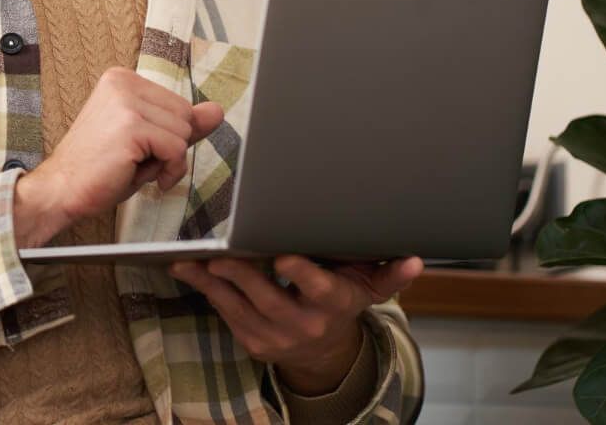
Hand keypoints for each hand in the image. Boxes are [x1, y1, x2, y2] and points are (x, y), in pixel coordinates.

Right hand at [13, 67, 222, 247]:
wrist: (61, 189)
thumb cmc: (100, 168)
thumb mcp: (145, 140)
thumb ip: (181, 122)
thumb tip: (217, 111)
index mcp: (122, 79)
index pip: (179, 104)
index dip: (168, 136)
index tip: (138, 149)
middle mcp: (123, 82)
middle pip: (186, 115)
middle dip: (172, 146)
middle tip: (136, 161)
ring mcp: (125, 103)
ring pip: (185, 132)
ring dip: (169, 161)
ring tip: (135, 167)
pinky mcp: (131, 126)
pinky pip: (177, 149)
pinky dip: (168, 170)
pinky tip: (144, 177)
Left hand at [170, 254, 423, 393]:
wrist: (324, 352)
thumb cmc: (343, 303)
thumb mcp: (369, 288)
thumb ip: (390, 274)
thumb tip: (416, 260)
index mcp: (333, 304)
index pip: (317, 289)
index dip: (300, 274)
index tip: (283, 256)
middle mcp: (304, 324)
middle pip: (268, 297)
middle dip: (242, 274)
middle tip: (220, 253)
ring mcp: (275, 336)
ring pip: (239, 307)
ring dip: (213, 282)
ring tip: (191, 259)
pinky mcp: (253, 342)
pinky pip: (225, 314)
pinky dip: (206, 291)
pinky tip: (190, 270)